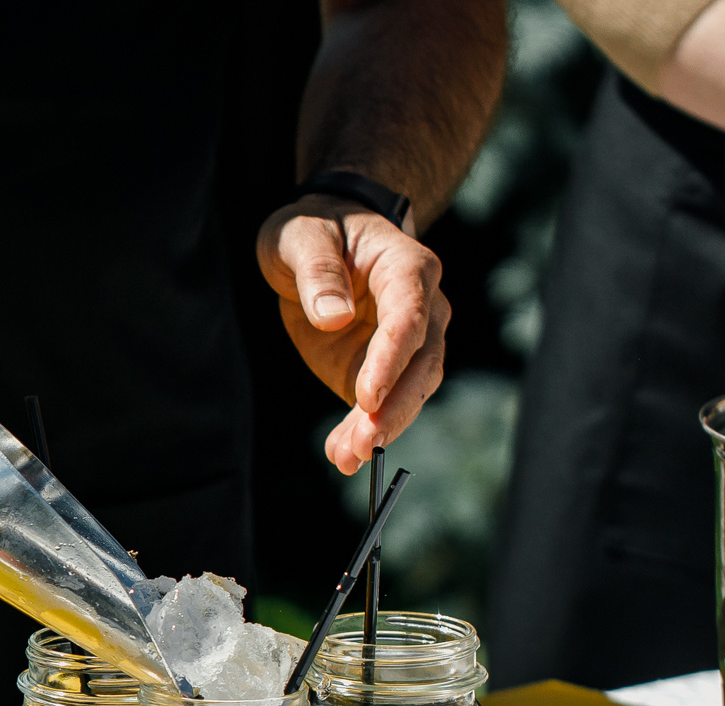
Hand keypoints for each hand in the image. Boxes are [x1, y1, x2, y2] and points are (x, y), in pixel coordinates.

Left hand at [258, 196, 449, 474]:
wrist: (325, 242)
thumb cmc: (317, 229)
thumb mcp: (301, 235)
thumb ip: (317, 271)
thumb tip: (334, 318)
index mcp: (407, 267)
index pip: (410, 315)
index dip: (392, 358)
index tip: (367, 397)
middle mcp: (423, 307)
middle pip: (423, 363)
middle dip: (394, 408)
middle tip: (362, 444)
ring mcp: (409, 344)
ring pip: (411, 393)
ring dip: (382, 430)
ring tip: (346, 458)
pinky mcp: (386, 371)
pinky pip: (384, 408)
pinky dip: (365, 433)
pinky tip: (342, 455)